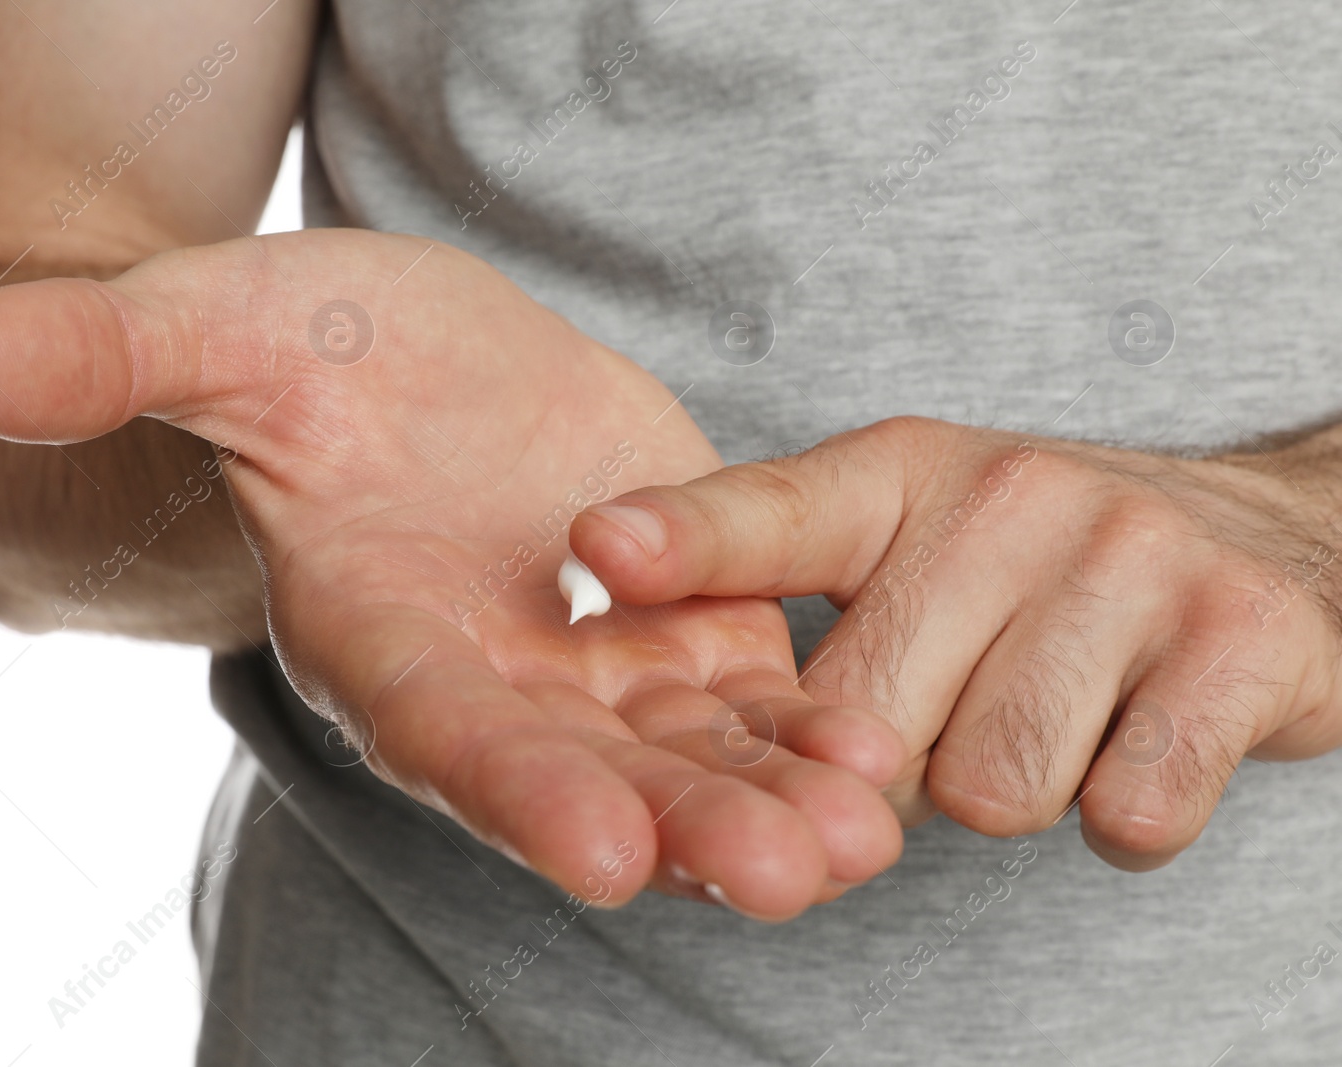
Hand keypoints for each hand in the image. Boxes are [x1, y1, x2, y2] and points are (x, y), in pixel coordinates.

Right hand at [0, 229, 903, 917]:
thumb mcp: (208, 323)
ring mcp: (592, 664)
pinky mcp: (678, 623)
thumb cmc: (285, 350)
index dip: (510, 784)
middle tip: (789, 872)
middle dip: (682, 827)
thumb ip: (109, 353)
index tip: (594, 848)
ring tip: (867, 833)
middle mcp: (488, 680)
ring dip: (776, 799)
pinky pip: (754, 690)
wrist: (384, 370)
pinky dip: (814, 723)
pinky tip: (890, 749)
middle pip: (587, 775)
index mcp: (376, 632)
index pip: (437, 727)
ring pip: (688, 756)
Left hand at [570, 415, 1341, 870]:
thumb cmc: (1033, 562)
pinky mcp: (1242, 640)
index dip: (682, 539)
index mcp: (901, 475)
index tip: (599, 548)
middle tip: (959, 699)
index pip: (772, 511)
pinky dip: (1125, 812)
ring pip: (994, 789)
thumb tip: (640, 628)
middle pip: (870, 726)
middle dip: (896, 760)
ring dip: (1011, 787)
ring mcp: (1131, 561)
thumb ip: (773, 573)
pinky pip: (1128, 808)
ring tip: (1049, 710)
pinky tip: (1133, 742)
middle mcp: (1011, 497)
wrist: (1265, 541)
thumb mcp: (899, 530)